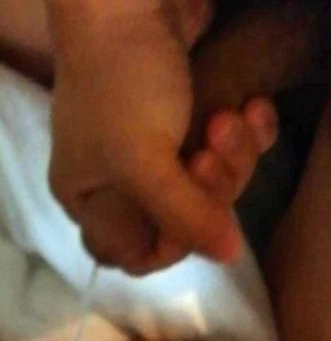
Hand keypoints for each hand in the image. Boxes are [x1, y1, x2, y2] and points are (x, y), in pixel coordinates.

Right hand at [48, 0, 265, 273]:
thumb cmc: (119, 84)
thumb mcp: (143, 163)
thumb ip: (185, 217)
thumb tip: (228, 256)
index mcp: (87, 197)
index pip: (132, 252)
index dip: (169, 244)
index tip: (186, 216)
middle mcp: (117, 177)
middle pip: (182, 219)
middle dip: (208, 191)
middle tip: (208, 154)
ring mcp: (156, 144)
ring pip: (211, 184)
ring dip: (235, 157)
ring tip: (229, 119)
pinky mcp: (189, 112)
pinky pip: (229, 146)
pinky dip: (250, 133)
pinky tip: (252, 107)